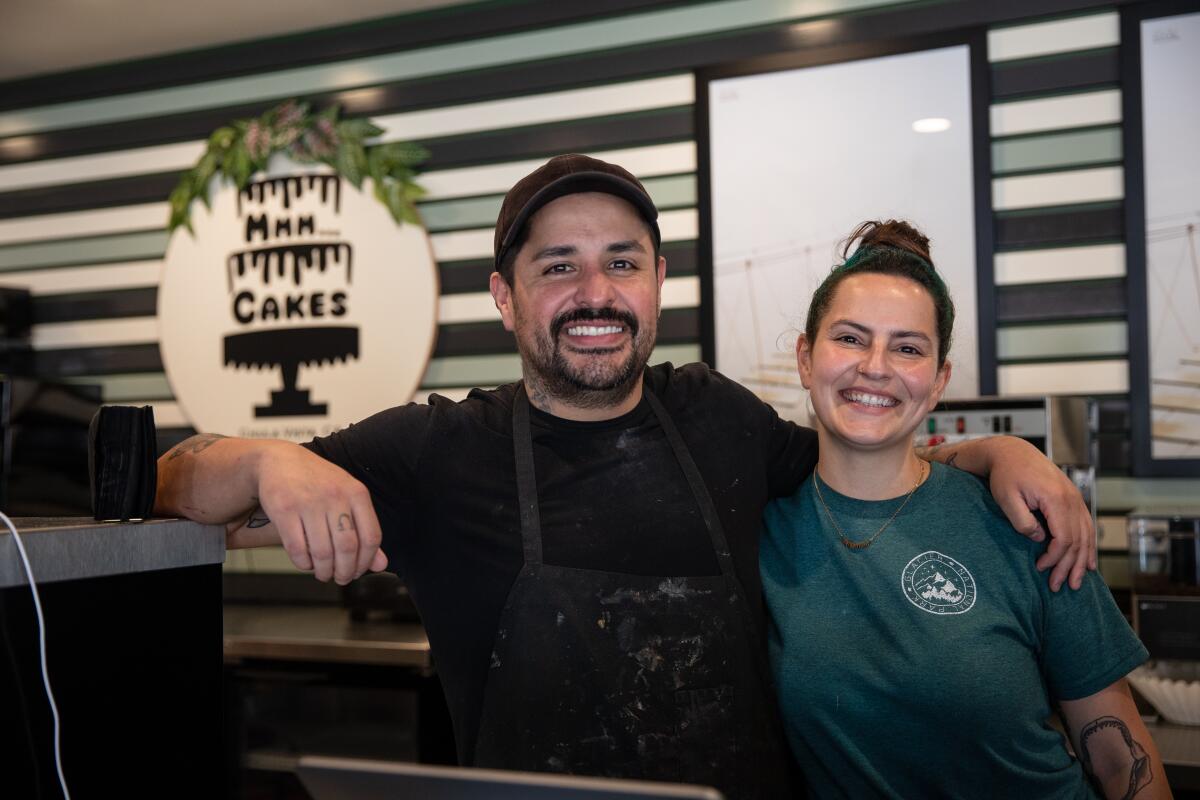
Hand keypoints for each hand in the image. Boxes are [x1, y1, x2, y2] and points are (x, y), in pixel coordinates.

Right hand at [255, 441, 386, 583]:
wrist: (279, 461)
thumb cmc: (319, 482)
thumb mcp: (348, 498)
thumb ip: (365, 530)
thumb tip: (381, 565)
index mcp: (357, 492)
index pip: (371, 537)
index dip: (366, 562)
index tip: (359, 572)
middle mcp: (335, 496)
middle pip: (347, 548)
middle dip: (345, 572)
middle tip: (340, 578)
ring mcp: (308, 502)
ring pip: (322, 552)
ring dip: (324, 571)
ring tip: (323, 573)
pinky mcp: (284, 510)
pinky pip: (297, 549)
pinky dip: (304, 564)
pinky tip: (307, 563)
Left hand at [986, 437, 1095, 590]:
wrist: (1012, 452)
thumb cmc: (1005, 475)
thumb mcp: (1007, 499)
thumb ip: (1023, 521)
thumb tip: (1041, 539)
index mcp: (1056, 499)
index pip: (1064, 538)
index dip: (1054, 558)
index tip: (1040, 568)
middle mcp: (1071, 498)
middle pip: (1078, 540)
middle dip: (1070, 566)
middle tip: (1059, 586)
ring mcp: (1075, 498)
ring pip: (1086, 535)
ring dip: (1082, 560)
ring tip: (1077, 581)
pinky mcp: (1073, 498)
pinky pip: (1087, 525)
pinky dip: (1089, 545)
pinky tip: (1089, 561)